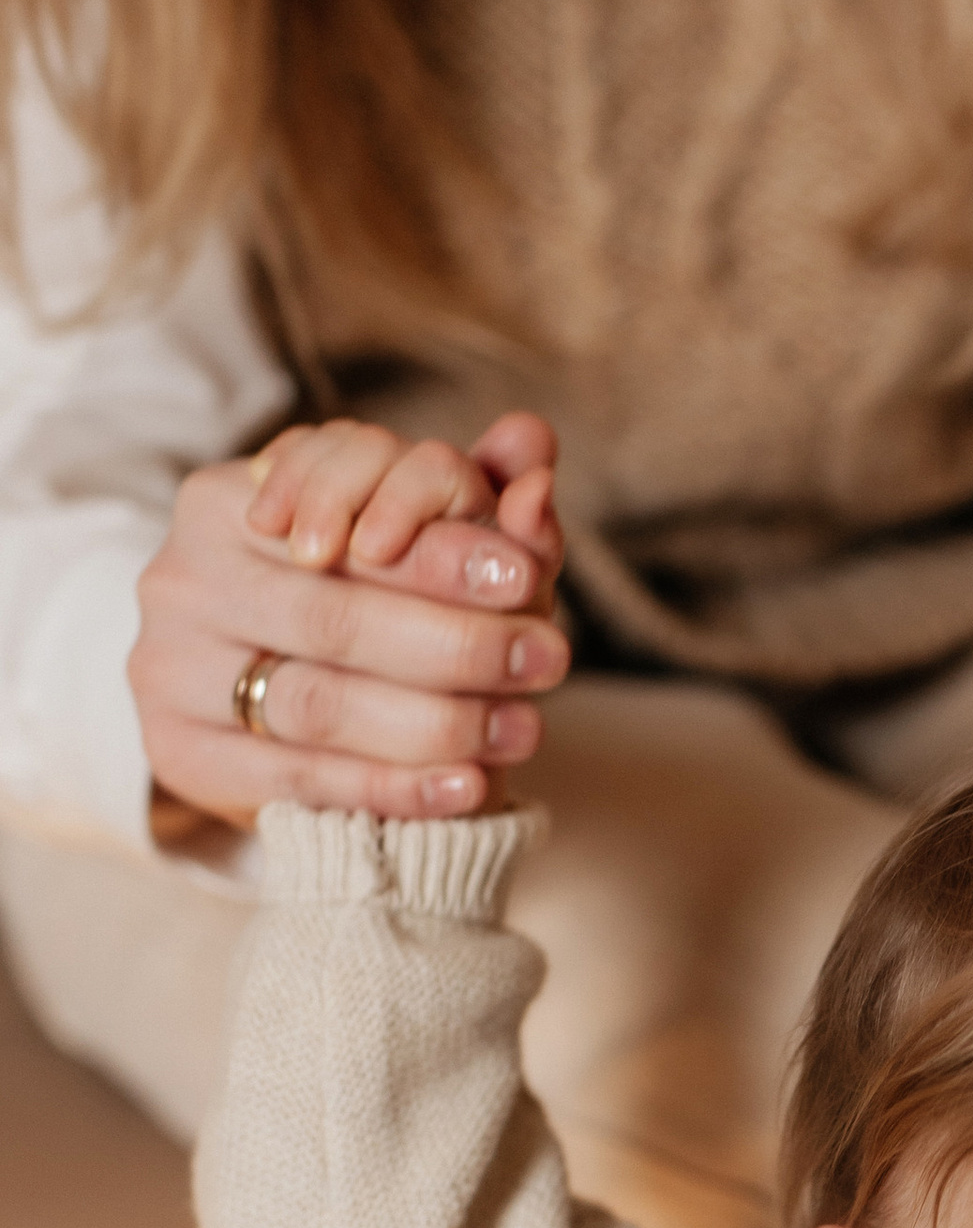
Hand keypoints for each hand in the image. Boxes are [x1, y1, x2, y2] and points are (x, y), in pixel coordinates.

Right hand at [132, 413, 569, 830]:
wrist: (253, 703)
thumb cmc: (351, 598)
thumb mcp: (411, 541)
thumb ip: (474, 497)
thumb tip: (533, 440)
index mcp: (228, 497)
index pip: (339, 517)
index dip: (438, 545)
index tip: (525, 575)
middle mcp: (185, 575)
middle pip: (336, 615)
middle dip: (456, 642)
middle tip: (546, 658)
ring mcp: (172, 667)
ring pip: (320, 701)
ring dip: (437, 723)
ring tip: (521, 729)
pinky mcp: (182, 754)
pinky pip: (304, 778)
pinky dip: (396, 786)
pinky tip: (468, 787)